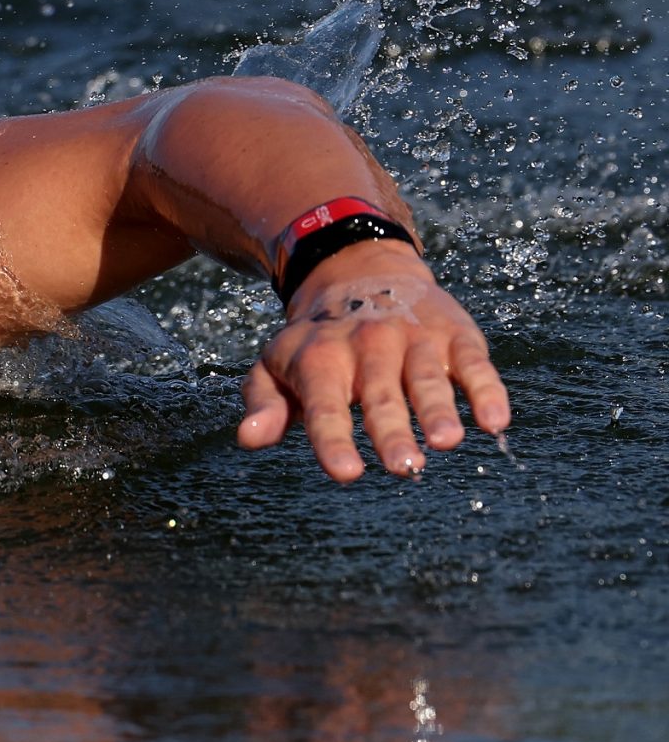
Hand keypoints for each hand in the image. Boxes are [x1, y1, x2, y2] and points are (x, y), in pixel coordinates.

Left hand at [237, 238, 510, 481]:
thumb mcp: (276, 364)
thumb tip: (247, 438)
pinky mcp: (455, 334)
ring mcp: (414, 338)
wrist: (358, 269)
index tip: (346, 472)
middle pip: (380, 395)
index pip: (324, 405)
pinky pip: (474, 363)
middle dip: (391, 431)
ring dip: (437, 410)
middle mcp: (367, 346)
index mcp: (320, 359)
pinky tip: (494, 422)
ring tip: (445, 442)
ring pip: (426, 378)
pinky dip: (486, 391)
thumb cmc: (315, 340)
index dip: (333, 438)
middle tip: (403, 467)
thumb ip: (264, 403)